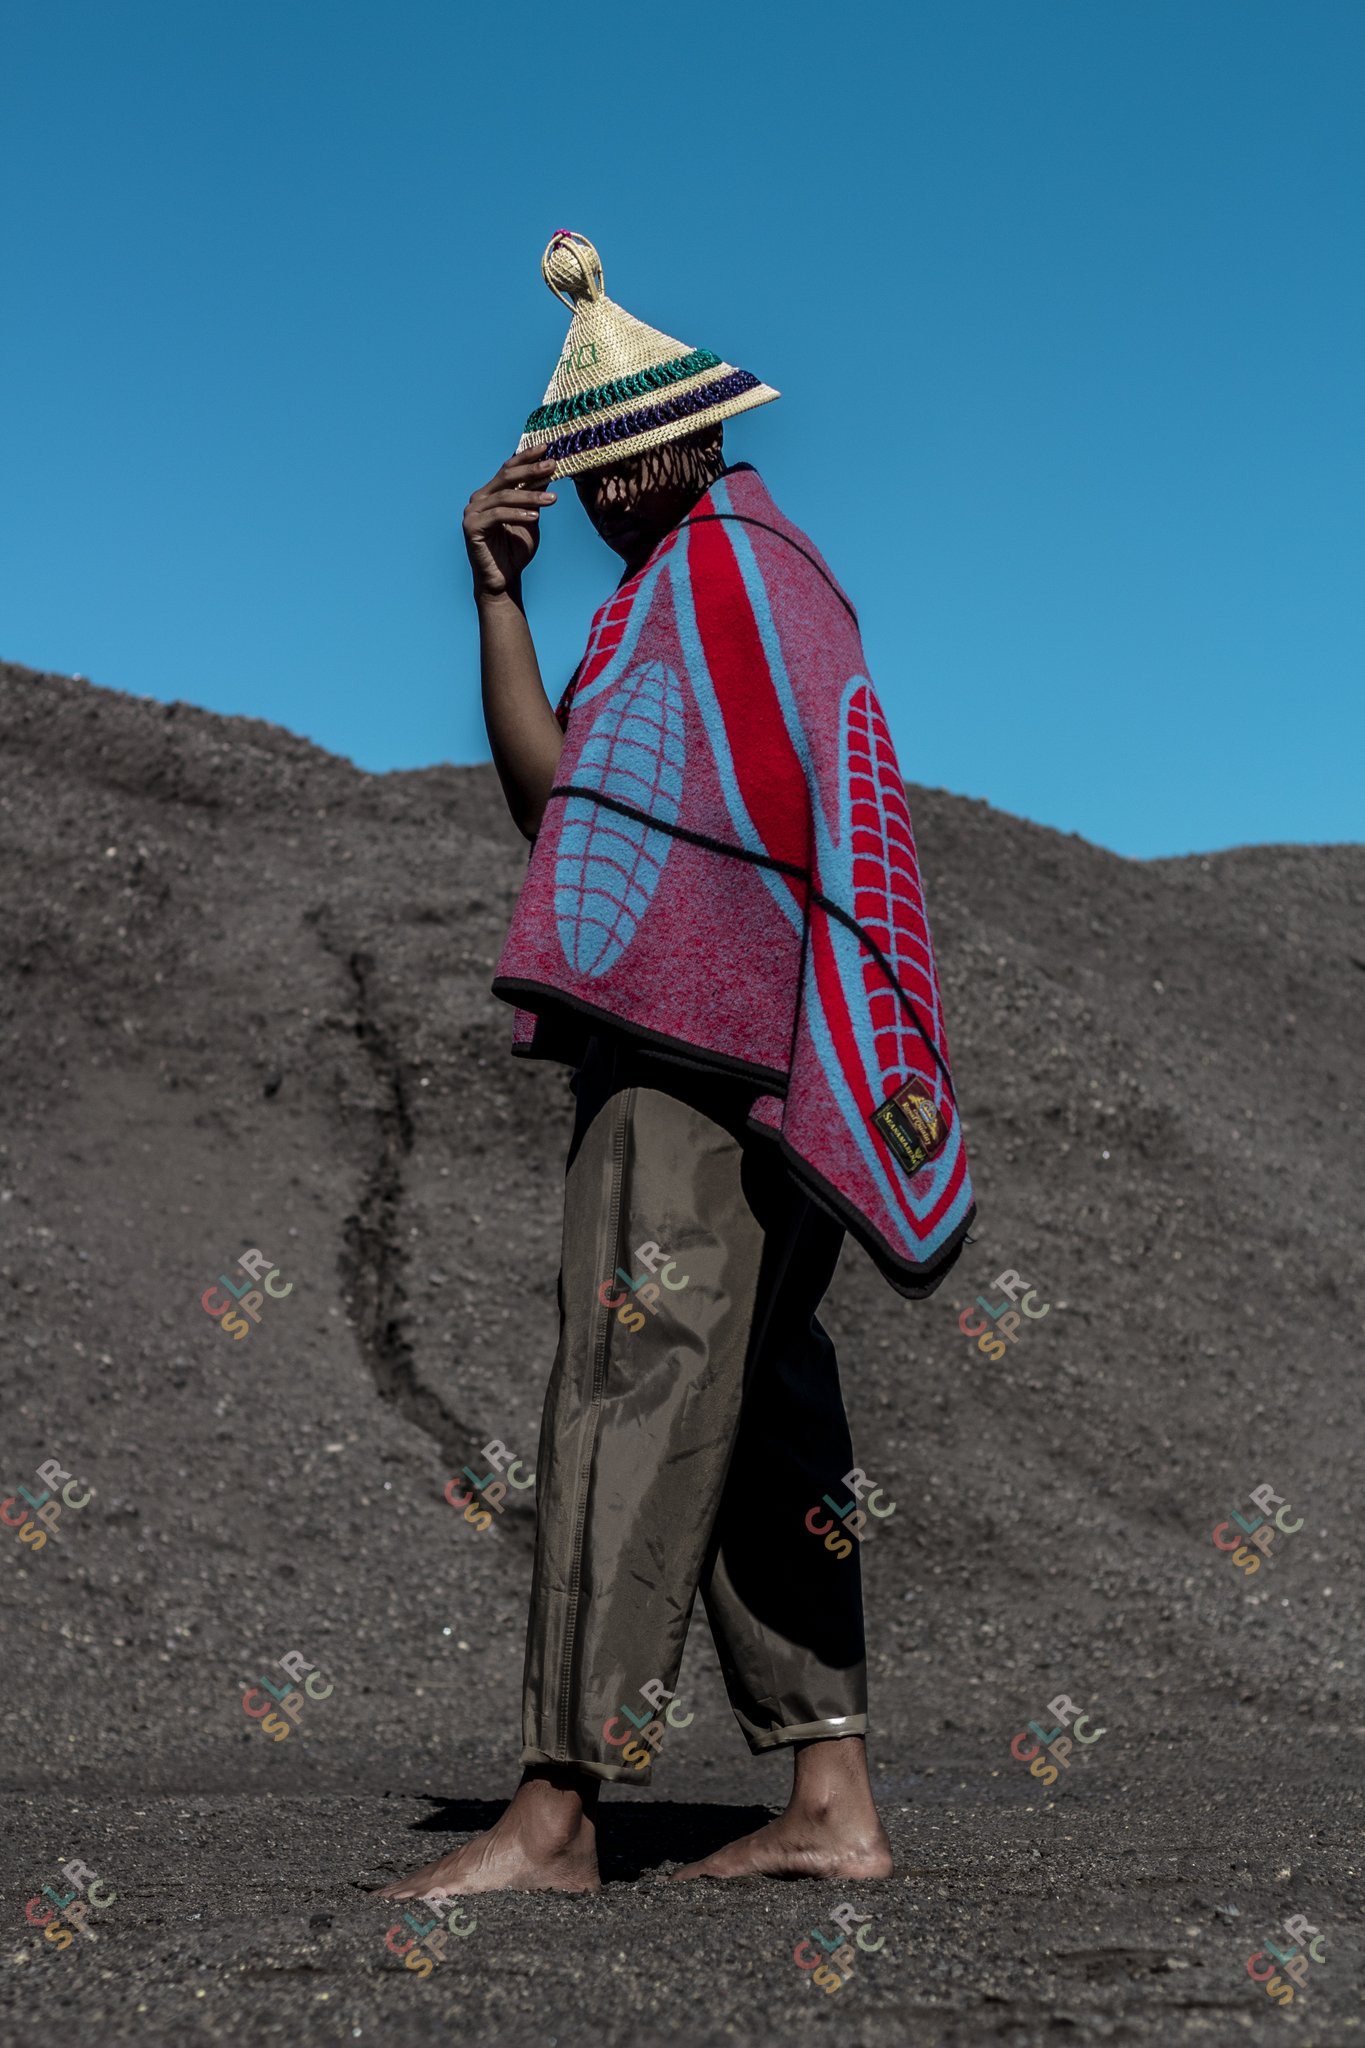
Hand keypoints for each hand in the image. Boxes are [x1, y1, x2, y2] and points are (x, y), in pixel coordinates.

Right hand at [463, 451, 557, 599]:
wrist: (503, 580)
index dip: (526, 456)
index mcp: (492, 493)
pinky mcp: (471, 526)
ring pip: (505, 496)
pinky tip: (535, 517)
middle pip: (506, 476)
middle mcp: (480, 498)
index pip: (509, 468)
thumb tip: (549, 471)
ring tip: (552, 500)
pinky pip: (497, 515)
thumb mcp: (531, 518)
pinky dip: (517, 514)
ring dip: (531, 496)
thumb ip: (535, 496)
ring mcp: (472, 511)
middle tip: (552, 465)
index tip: (547, 448)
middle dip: (531, 469)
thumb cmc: (516, 550)